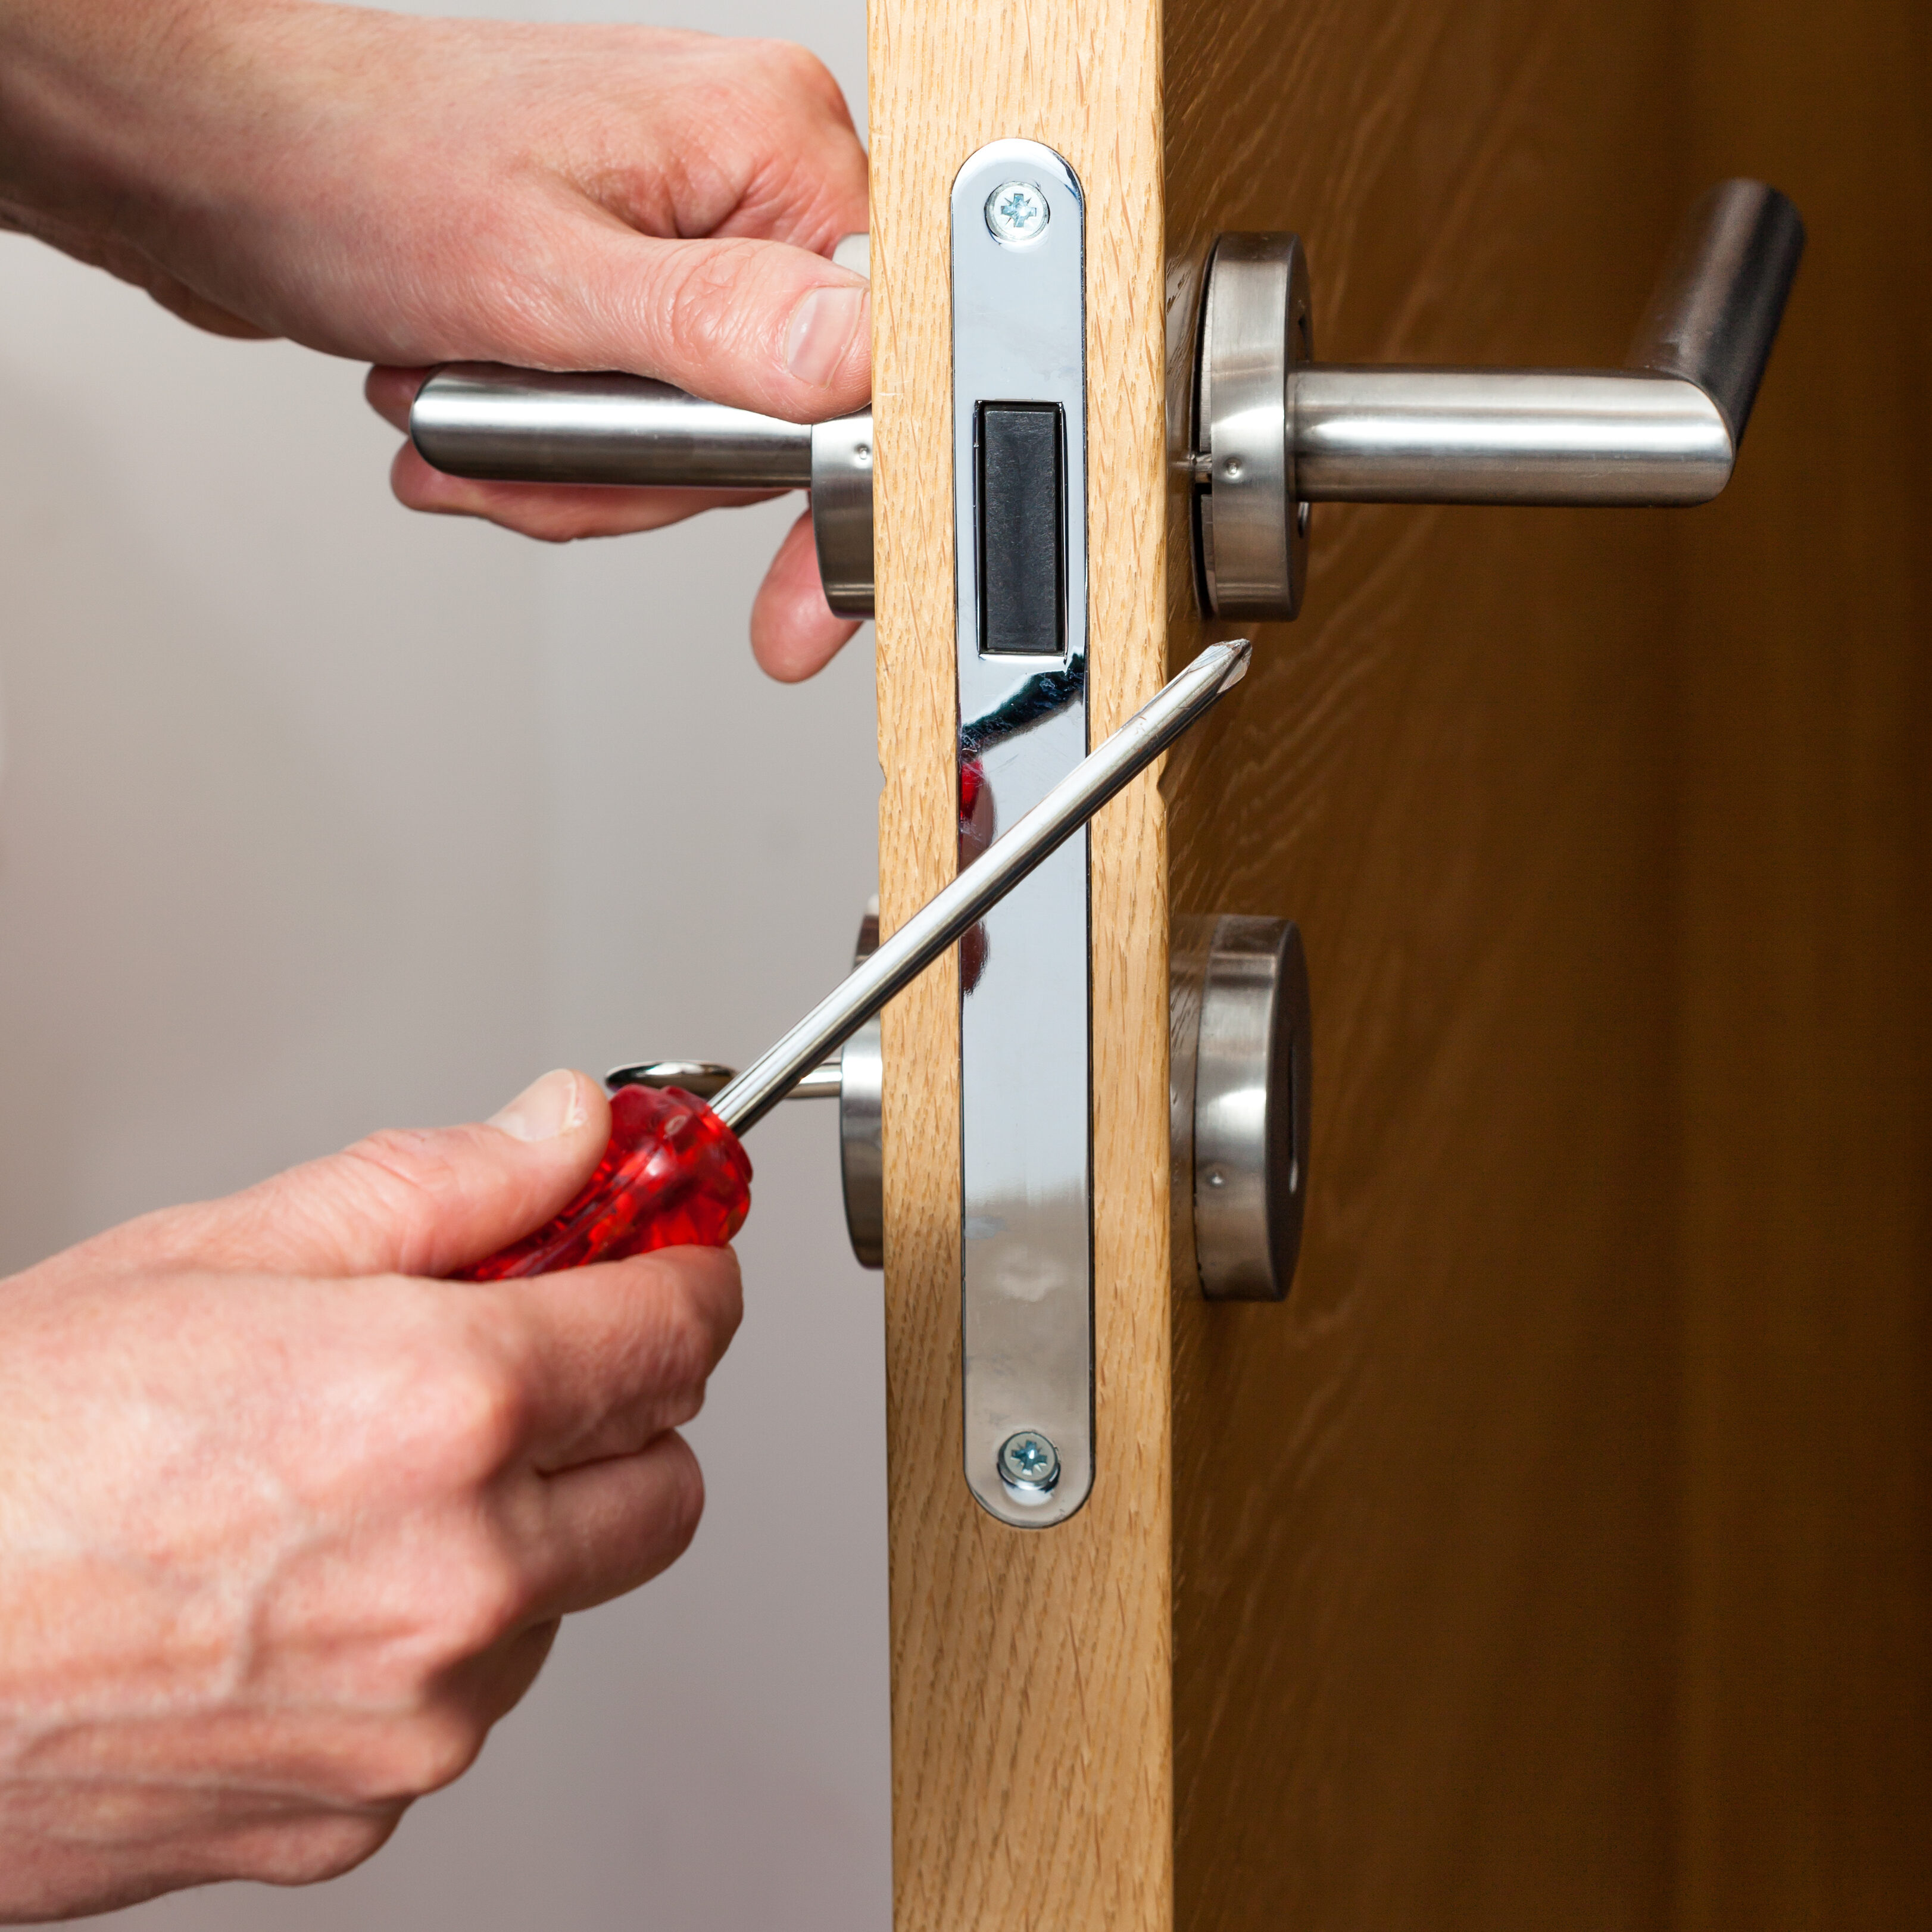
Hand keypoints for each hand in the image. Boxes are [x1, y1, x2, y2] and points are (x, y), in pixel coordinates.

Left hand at [0, 1, 867, 680]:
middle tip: (542, 455)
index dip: (839, 490)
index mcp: (767, 143)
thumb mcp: (541, 274)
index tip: (804, 605)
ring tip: (467, 416)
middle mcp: (744, 175)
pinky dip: (556, 444)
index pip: (878, 356)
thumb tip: (861, 365)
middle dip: (648, 473)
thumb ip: (719, 328)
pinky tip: (471, 413)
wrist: (211, 157)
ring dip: (577, 463)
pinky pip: (641, 416)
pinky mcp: (631, 271)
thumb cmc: (344, 169)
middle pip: (781, 417)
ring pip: (699, 435)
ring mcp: (688, 225)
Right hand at [0, 1069, 740, 1921]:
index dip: (683, 1277)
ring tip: (353, 1487)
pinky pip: (461, 1707)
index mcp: (447, 1409)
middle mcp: (459, 1578)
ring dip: (519, 1535)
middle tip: (523, 1362)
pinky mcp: (353, 1816)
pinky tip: (299, 1594)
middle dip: (619, 1412)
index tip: (666, 1260)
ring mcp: (413, 1718)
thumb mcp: (224, 1248)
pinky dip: (427, 1646)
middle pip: (665, 1481)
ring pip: (567, 1600)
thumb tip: (568, 1131)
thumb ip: (444, 1185)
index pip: (682, 1332)